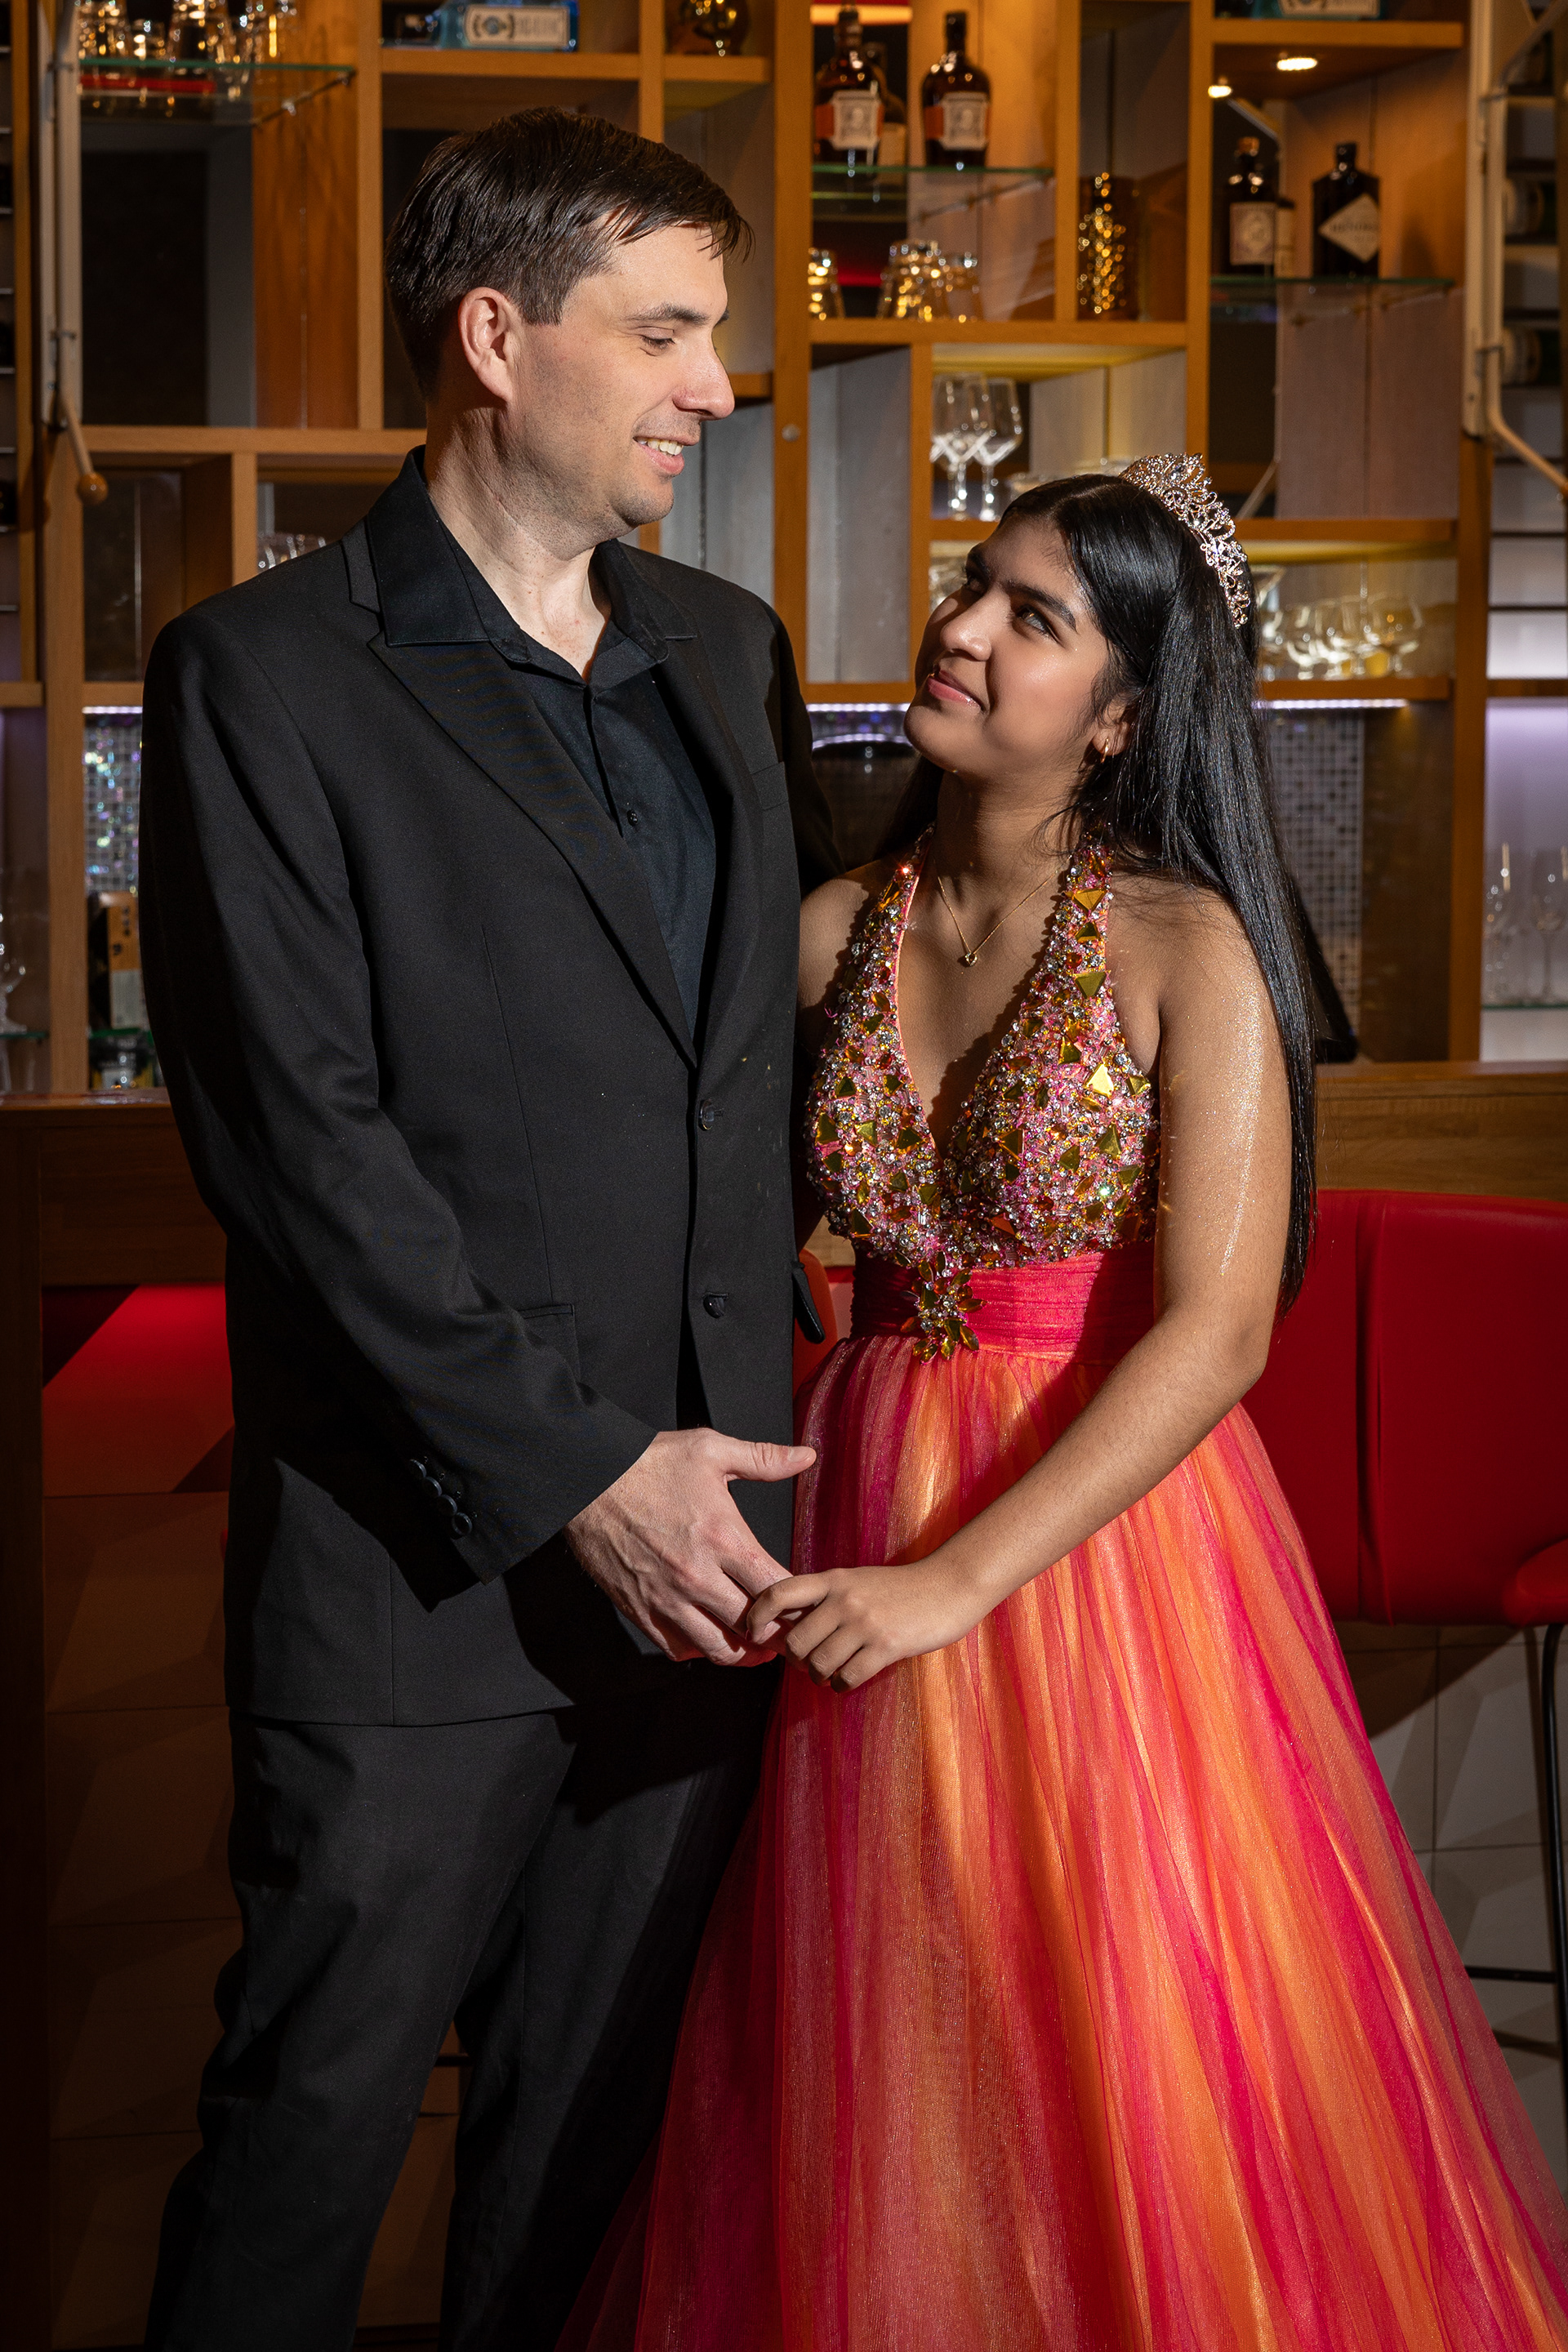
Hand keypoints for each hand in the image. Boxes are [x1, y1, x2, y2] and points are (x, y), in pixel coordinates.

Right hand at [566, 1428, 815, 1666]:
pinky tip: (711, 1633)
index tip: (804, 1601)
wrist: (587, 1482)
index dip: (798, 1603)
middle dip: (778, 1634)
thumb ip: (764, 1459)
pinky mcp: (641, 1610)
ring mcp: (667, 1598)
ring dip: (743, 1650)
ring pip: (718, 1649)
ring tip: (755, 1641)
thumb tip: (808, 1456)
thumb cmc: (649, 1463)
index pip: (777, 1589)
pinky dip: (701, 1649)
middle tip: (789, 1630)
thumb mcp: (710, 1449)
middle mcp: (697, 1576)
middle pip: (754, 1628)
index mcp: (723, 1538)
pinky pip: (679, 1649)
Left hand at [745, 1552, 991, 1690]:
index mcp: (834, 1579)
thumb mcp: (858, 1580)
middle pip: (794, 1642)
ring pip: (818, 1665)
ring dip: (821, 1676)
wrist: (949, 1585)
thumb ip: (826, 1596)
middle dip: (798, 1660)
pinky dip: (843, 1684)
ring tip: (834, 1671)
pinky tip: (853, 1676)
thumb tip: (789, 1626)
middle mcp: (844, 1599)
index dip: (757, 1615)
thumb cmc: (901, 1588)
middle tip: (811, 1662)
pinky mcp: (885, 1646)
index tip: (752, 1632)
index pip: (779, 1593)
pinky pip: (846, 1678)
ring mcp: (865, 1623)